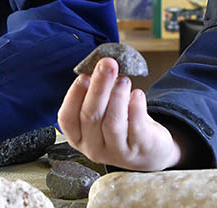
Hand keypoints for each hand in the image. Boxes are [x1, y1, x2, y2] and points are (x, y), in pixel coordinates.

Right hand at [58, 57, 182, 171]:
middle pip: (90, 116)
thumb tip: (102, 66)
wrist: (149, 150)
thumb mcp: (105, 110)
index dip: (74, 95)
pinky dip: (136, 107)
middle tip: (107, 64)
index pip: (67, 118)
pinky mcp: (138, 150)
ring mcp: (116, 152)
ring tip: (124, 79)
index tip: (84, 75)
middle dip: (98, 87)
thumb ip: (99, 92)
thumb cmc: (123, 124)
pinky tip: (137, 94)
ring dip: (117, 96)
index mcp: (78, 137)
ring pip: (112, 123)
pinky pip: (136, 127)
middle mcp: (93, 148)